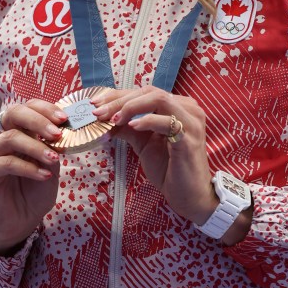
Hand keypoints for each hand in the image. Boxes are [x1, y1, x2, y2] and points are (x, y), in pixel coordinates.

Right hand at [0, 99, 65, 255]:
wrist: (20, 220)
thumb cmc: (35, 190)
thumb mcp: (50, 165)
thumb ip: (52, 146)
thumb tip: (61, 132)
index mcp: (15, 129)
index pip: (27, 107)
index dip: (45, 109)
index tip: (65, 119)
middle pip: (14, 113)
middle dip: (39, 121)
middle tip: (58, 133)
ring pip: (11, 137)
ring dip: (37, 147)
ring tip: (55, 158)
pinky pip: (6, 162)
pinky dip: (28, 167)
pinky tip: (44, 175)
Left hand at [92, 86, 218, 225]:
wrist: (189, 195)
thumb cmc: (169, 169)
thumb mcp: (143, 144)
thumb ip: (127, 128)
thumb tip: (103, 119)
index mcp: (178, 106)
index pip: (144, 92)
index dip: (118, 96)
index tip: (95, 104)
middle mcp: (187, 108)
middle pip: (149, 92)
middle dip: (119, 101)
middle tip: (98, 113)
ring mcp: (191, 121)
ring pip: (158, 99)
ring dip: (131, 107)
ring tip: (113, 120)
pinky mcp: (190, 137)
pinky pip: (167, 122)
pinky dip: (146, 121)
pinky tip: (131, 127)